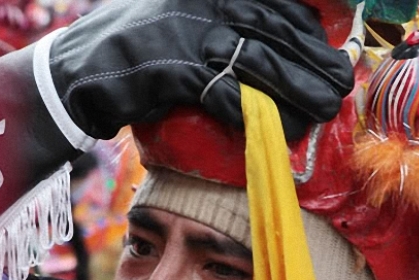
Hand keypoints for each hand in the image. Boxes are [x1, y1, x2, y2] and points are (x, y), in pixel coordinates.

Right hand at [47, 0, 354, 140]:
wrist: (78, 71)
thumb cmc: (138, 45)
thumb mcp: (183, 13)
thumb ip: (226, 17)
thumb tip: (284, 36)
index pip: (273, 0)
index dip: (307, 26)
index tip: (329, 48)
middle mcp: (201, 0)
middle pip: (273, 29)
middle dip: (312, 59)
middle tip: (340, 84)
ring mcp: (187, 33)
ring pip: (259, 62)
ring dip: (297, 88)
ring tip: (324, 108)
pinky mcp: (174, 70)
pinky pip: (229, 95)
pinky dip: (260, 114)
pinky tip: (284, 128)